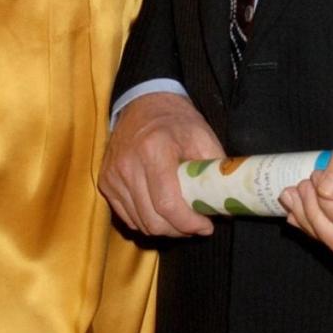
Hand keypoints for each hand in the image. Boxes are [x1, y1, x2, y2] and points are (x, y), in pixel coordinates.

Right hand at [99, 92, 222, 237]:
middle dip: (179, 230)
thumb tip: (227, 204)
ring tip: (181, 217)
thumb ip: (215, 169)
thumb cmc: (176, 120)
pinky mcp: (105, 182)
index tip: (206, 226)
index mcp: (154, 150)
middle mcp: (128, 164)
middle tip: (196, 225)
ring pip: (139, 223)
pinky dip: (146, 221)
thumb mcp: (203, 135)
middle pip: (153, 220)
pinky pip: (127, 217)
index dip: (189, 223)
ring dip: (163, 228)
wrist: (143, 102)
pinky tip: (160, 210)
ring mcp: (113, 175)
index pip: (168, 203)